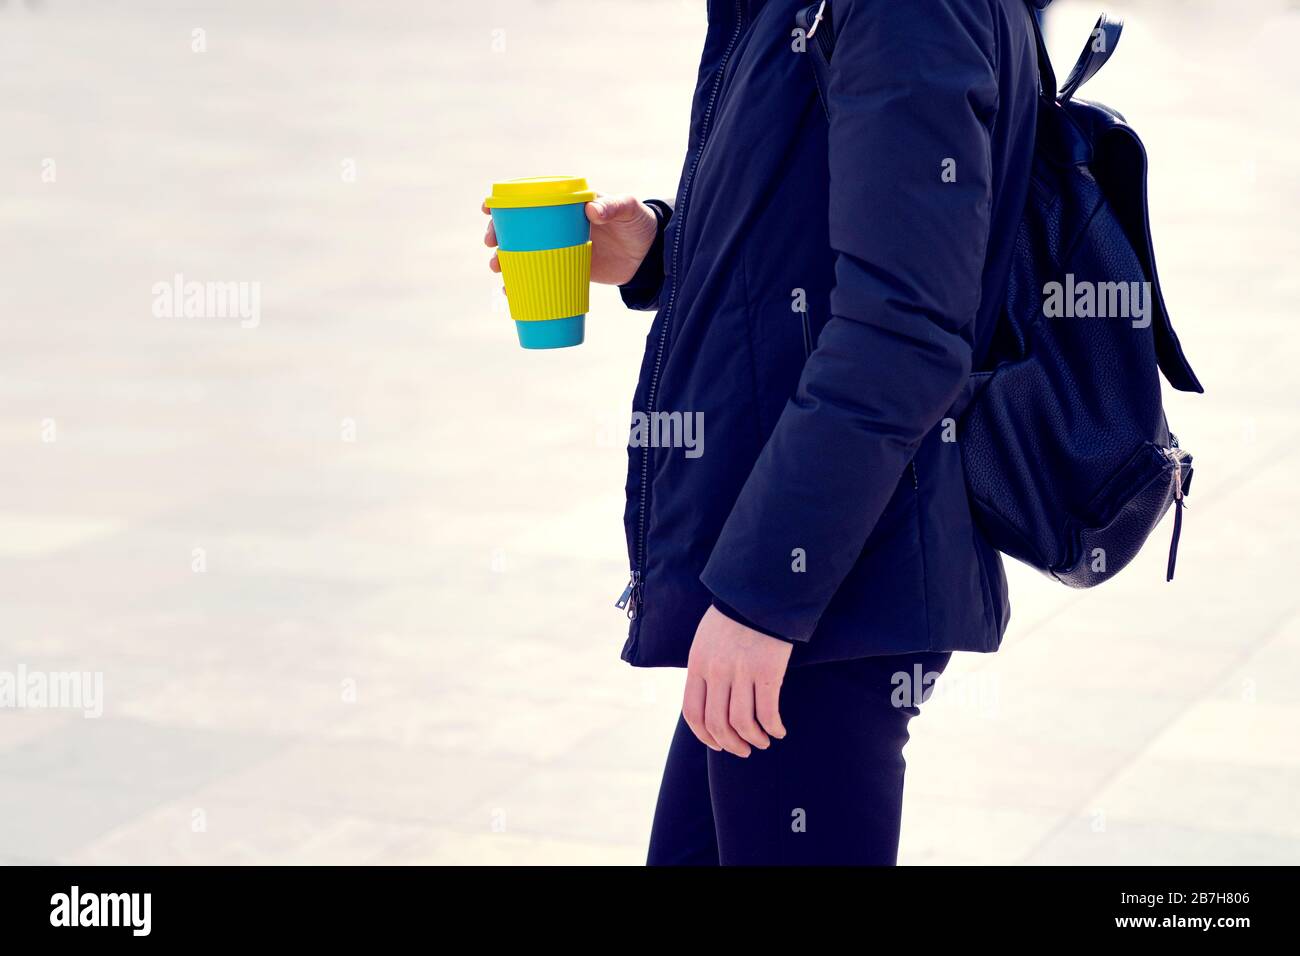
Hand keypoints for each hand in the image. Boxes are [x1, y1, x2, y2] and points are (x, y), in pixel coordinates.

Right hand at [483, 194, 658, 285]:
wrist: (651, 256)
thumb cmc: (639, 224)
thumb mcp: (629, 210)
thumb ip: (613, 207)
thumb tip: (591, 210)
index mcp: (566, 204)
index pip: (529, 198)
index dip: (504, 202)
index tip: (488, 209)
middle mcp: (558, 224)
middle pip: (519, 227)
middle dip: (498, 234)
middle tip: (492, 245)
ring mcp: (560, 247)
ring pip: (524, 252)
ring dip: (505, 260)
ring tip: (498, 269)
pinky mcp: (567, 268)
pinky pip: (539, 274)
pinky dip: (523, 283)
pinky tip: (510, 292)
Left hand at [683, 605, 790, 756]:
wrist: (760, 591)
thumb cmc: (734, 617)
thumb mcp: (706, 640)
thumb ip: (705, 669)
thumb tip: (708, 702)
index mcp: (697, 664)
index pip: (693, 713)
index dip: (705, 736)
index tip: (717, 744)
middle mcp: (716, 671)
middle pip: (718, 724)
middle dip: (731, 744)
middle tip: (743, 750)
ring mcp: (741, 672)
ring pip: (743, 723)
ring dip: (754, 739)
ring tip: (762, 741)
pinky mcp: (768, 670)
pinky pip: (768, 712)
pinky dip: (773, 727)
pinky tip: (779, 730)